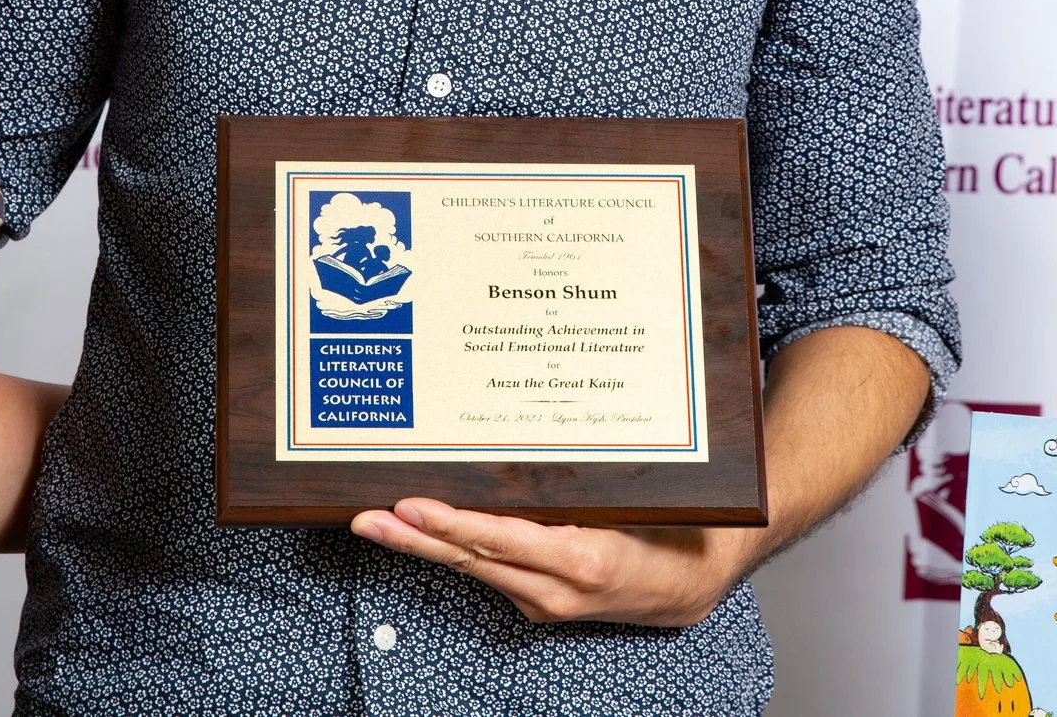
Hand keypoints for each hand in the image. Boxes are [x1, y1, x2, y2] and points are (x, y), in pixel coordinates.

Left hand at [350, 498, 753, 626]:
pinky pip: (487, 570)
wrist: (689, 587)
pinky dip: (451, 548)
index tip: (413, 505)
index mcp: (583, 562)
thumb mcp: (638, 504)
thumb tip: (531, 456)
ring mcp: (541, 600)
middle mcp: (554, 590)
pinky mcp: (535, 600)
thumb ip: (588, 489)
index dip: (454, 524)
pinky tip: (419, 531)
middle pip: (472, 558)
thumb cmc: (671, 533)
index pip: (503, 539)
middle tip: (367, 517)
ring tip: (375, 522)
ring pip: (472, 567)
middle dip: (415, 537)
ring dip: (421, 544)